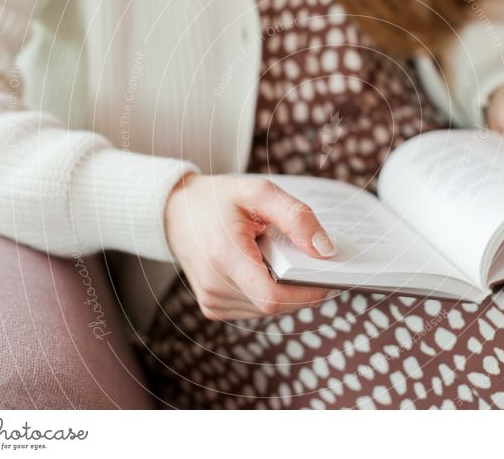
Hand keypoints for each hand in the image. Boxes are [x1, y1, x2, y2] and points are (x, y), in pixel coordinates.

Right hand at [164, 174, 336, 320]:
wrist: (175, 211)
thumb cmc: (218, 199)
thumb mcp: (260, 192)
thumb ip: (296, 217)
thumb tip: (325, 250)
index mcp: (224, 255)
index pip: (274, 297)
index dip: (307, 294)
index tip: (329, 279)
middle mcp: (214, 284)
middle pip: (276, 304)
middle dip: (300, 287)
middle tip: (310, 261)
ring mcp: (212, 300)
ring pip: (268, 310)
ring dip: (285, 290)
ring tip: (281, 259)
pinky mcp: (213, 307)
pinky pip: (255, 309)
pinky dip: (269, 292)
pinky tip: (265, 269)